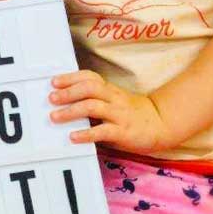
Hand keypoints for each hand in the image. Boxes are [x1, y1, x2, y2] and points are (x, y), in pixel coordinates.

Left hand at [49, 70, 175, 153]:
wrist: (161, 124)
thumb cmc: (131, 113)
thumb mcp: (113, 101)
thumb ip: (94, 99)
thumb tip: (63, 103)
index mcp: (110, 90)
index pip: (89, 77)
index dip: (71, 77)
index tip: (54, 81)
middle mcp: (113, 98)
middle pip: (89, 88)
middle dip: (68, 92)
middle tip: (51, 98)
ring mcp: (119, 114)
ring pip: (93, 106)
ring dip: (71, 111)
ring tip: (55, 116)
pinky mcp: (123, 132)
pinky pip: (103, 131)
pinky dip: (86, 133)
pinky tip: (73, 137)